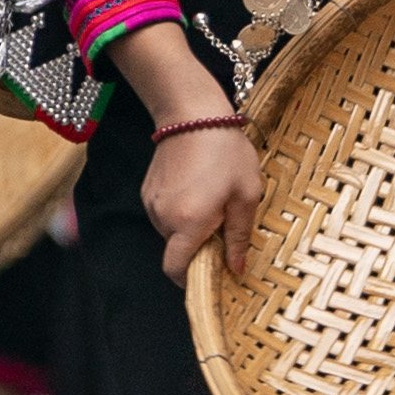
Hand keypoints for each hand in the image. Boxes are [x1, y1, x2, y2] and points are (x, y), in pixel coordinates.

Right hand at [143, 119, 266, 278]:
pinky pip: (164, 214)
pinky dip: (179, 212)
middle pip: (176, 251)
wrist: (194, 113)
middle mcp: (164, 218)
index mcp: (189, 223)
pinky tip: (196, 188)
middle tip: (221, 224)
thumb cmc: (227, 152)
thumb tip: (236, 269)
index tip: (210, 274)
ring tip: (210, 200)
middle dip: (197, 247)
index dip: (190, 280)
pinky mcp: (148, 190)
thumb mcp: (246, 195)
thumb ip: (239, 237)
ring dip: (188, 228)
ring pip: (170, 232)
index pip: (176, 270)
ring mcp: (152, 203)